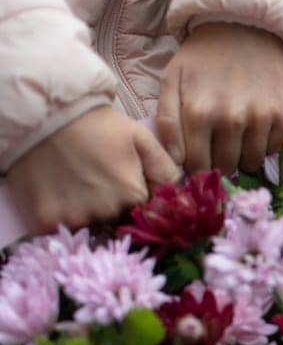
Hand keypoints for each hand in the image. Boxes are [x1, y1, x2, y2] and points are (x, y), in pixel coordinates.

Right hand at [6, 106, 179, 232]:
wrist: (42, 113)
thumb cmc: (95, 123)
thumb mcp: (140, 138)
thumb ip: (164, 169)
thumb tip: (179, 196)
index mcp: (133, 195)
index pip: (145, 213)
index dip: (134, 199)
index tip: (119, 181)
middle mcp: (106, 212)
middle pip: (115, 220)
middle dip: (110, 206)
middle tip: (93, 178)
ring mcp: (74, 219)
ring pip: (87, 225)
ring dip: (83, 211)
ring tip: (73, 182)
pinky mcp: (44, 221)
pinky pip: (57, 230)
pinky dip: (57, 217)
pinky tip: (55, 194)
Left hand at [157, 22, 282, 174]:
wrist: (246, 26)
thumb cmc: (203, 57)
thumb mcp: (171, 80)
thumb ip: (167, 121)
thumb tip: (175, 160)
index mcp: (198, 112)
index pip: (196, 165)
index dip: (195, 168)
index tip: (197, 160)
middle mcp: (231, 119)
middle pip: (224, 167)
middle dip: (218, 162)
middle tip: (216, 146)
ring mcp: (261, 118)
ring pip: (250, 163)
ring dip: (241, 156)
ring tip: (235, 136)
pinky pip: (272, 150)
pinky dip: (262, 145)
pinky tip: (253, 127)